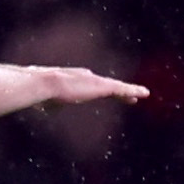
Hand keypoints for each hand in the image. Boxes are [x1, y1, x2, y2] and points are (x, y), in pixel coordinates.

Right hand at [34, 66, 149, 105]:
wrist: (44, 84)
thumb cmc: (39, 92)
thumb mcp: (45, 99)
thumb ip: (48, 102)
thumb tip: (42, 106)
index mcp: (73, 80)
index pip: (91, 85)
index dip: (101, 90)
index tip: (107, 93)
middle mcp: (86, 77)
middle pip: (106, 85)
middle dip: (118, 90)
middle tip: (129, 96)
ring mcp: (94, 81)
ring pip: (116, 87)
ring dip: (129, 91)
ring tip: (142, 94)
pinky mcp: (102, 86)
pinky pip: (122, 89)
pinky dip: (133, 91)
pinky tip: (144, 93)